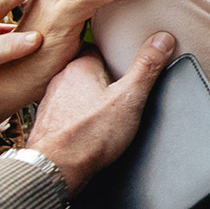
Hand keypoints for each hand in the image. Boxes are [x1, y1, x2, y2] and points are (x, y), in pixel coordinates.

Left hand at [25, 33, 175, 189]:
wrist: (54, 169)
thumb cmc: (88, 136)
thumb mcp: (129, 98)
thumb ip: (146, 67)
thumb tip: (162, 39)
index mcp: (80, 67)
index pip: (99, 49)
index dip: (115, 55)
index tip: (126, 62)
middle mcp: (60, 80)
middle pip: (87, 70)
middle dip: (103, 78)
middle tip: (121, 90)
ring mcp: (51, 102)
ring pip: (75, 92)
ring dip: (88, 98)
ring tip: (105, 111)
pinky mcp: (48, 123)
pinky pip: (67, 113)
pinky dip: (78, 117)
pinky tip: (89, 129)